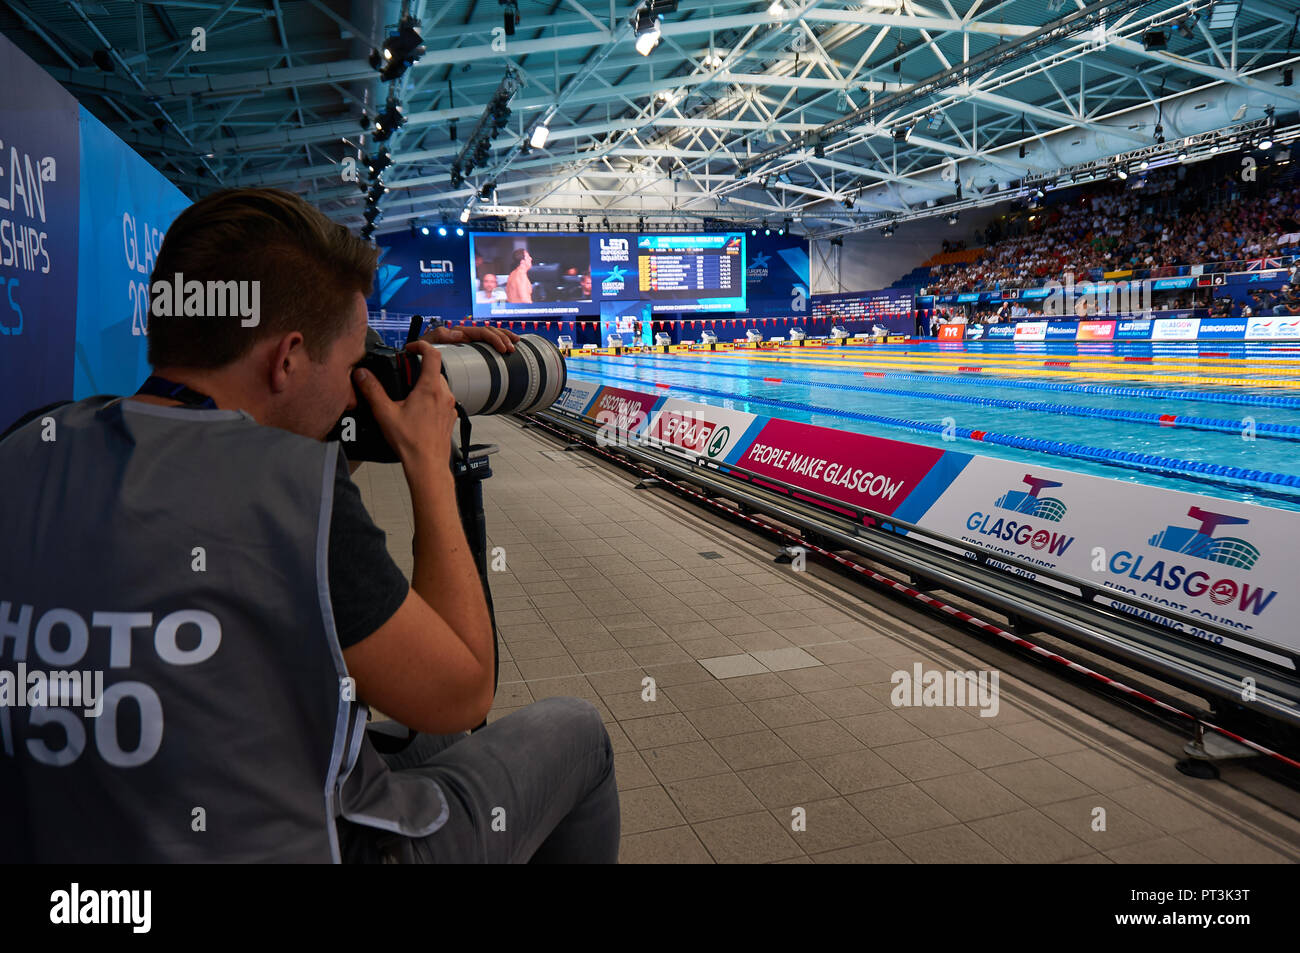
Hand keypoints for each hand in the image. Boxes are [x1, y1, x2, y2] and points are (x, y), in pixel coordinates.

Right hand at [352, 340, 457, 473]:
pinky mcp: (450, 417)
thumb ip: (372, 390)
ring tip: (408, 396)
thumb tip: (362, 374)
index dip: (421, 345)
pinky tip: (418, 411)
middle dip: (419, 368)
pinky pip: (443, 400)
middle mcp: (444, 394)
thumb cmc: (411, 442)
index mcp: (430, 388)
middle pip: (435, 369)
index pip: (432, 354)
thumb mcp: (385, 413)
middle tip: (404, 376)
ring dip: (426, 384)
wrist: (427, 465)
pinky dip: (432, 398)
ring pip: (440, 385)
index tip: (410, 348)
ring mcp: (450, 407)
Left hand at [420, 322, 518, 353]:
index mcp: (459, 333)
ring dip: (504, 338)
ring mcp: (466, 342)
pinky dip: (497, 344)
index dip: (495, 338)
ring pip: (490, 336)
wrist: (413, 358)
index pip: (482, 332)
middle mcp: (464, 335)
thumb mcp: (428, 343)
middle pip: (490, 332)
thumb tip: (460, 334)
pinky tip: (505, 348)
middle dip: (503, 338)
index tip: (503, 348)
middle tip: (512, 349)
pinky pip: (485, 345)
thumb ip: (441, 336)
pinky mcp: (467, 350)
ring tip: (515, 345)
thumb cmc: (419, 351)